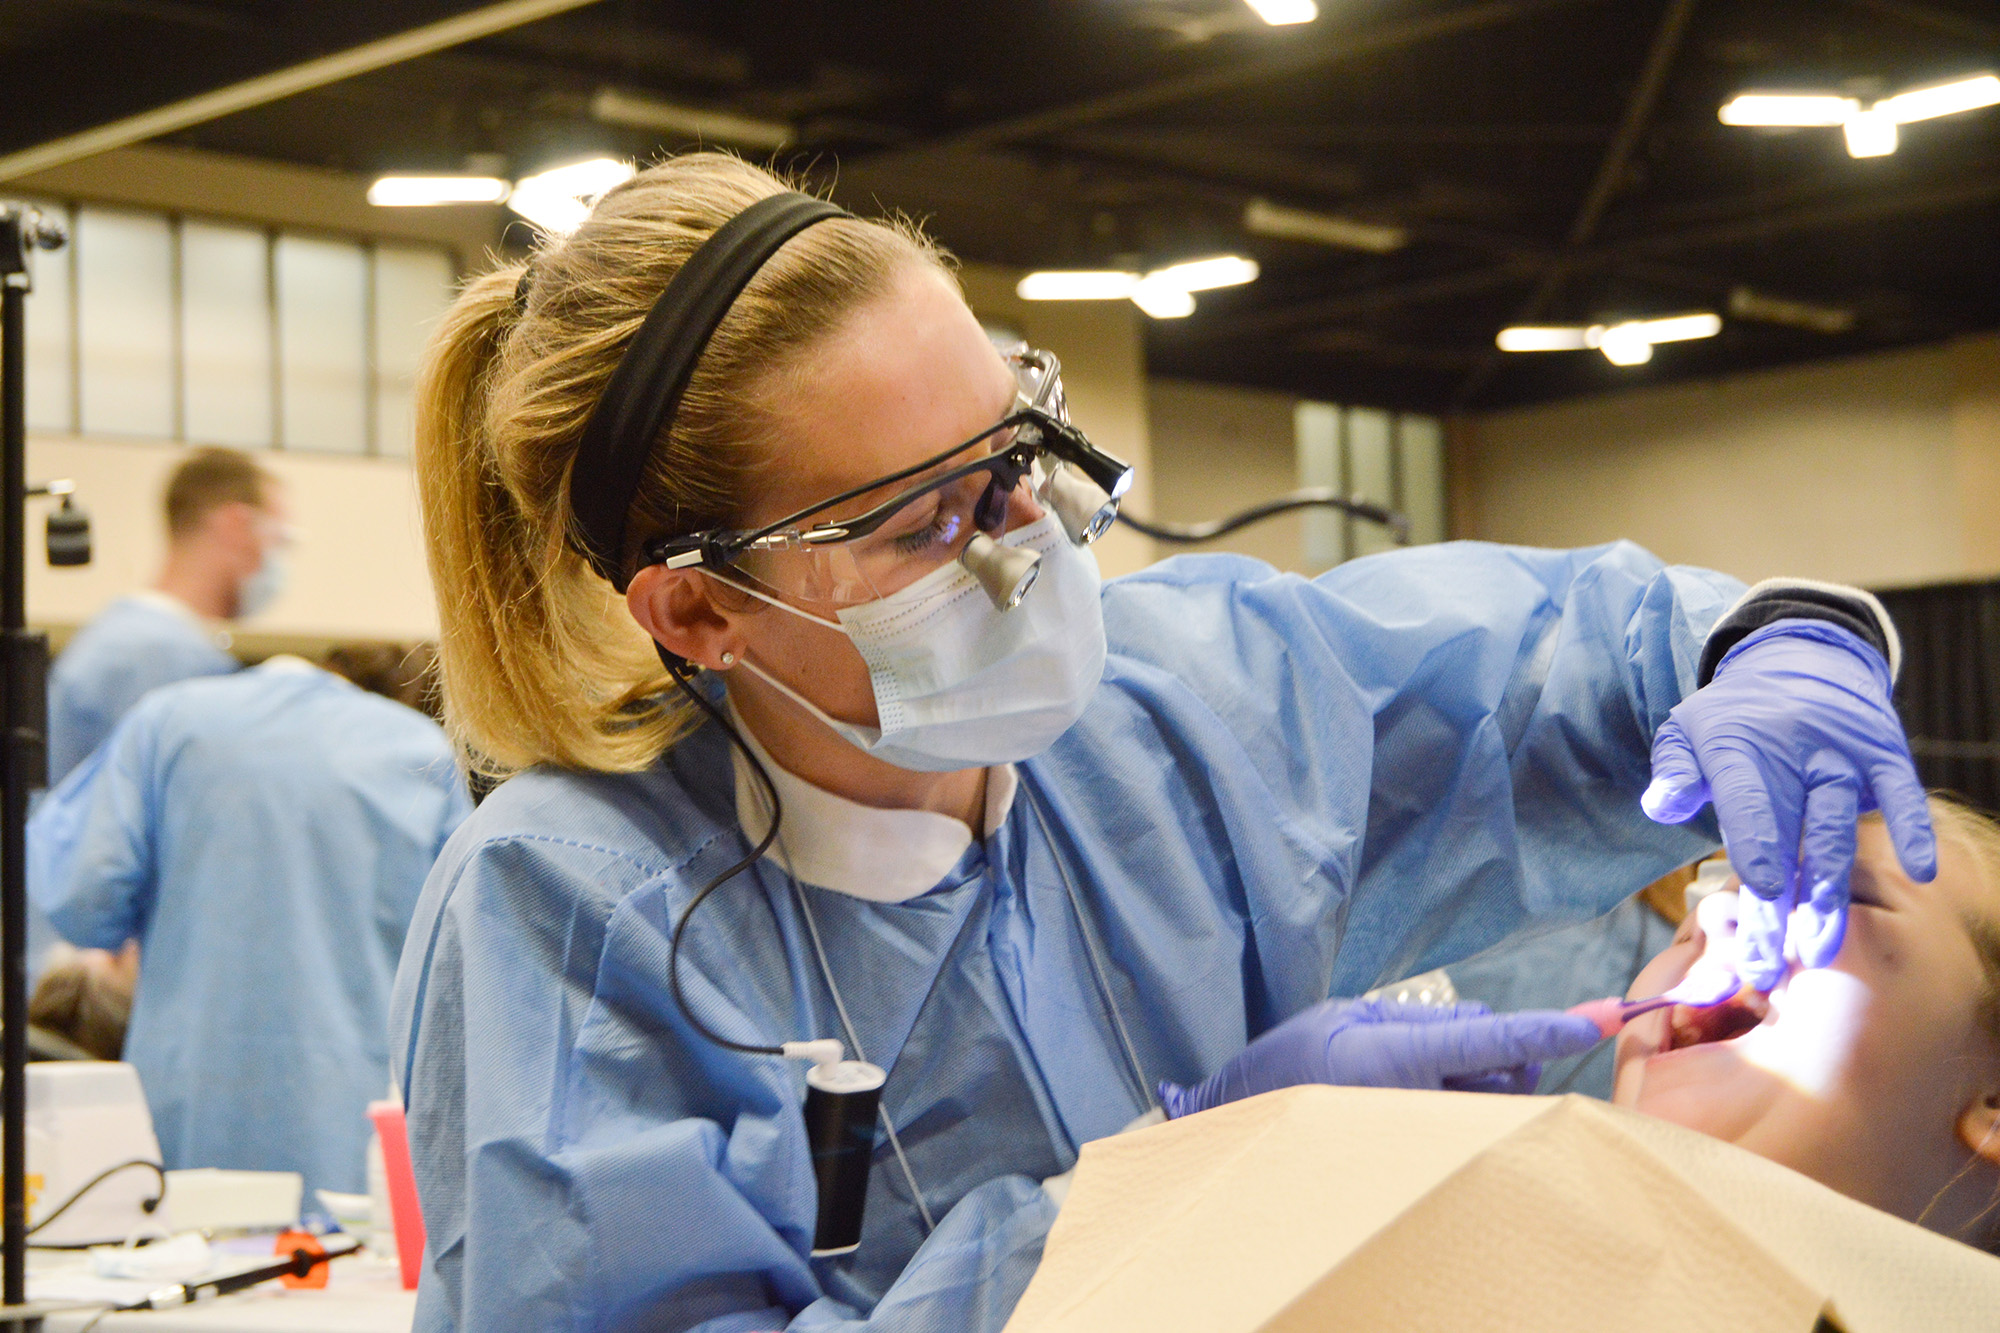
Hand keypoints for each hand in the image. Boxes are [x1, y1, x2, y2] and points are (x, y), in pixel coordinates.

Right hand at [1157, 997, 1601, 1118]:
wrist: (1249, 1125)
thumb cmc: (1291, 1064)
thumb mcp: (1347, 1017)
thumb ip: (1423, 1020)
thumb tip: (1485, 1024)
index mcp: (1395, 1058)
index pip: (1490, 1040)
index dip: (1547, 1028)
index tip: (1598, 1017)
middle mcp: (1419, 1103)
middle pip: (1507, 1073)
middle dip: (1510, 1052)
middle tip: (1462, 1041)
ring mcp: (1424, 1136)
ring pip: (1495, 1100)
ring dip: (1487, 1078)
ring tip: (1426, 1071)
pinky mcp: (1425, 1156)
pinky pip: (1473, 1123)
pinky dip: (1470, 1101)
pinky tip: (1429, 1097)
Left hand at [1643, 619, 1935, 989]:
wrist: (1799, 662)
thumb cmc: (1735, 717)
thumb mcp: (1688, 731)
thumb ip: (1675, 771)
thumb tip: (1659, 805)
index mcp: (1740, 750)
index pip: (1748, 801)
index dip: (1758, 844)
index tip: (1765, 890)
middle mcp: (1796, 755)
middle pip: (1791, 837)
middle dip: (1781, 905)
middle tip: (1770, 966)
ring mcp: (1842, 759)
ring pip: (1839, 830)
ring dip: (1830, 891)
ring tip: (1818, 949)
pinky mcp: (1883, 759)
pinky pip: (1902, 796)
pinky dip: (1912, 829)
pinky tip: (1919, 873)